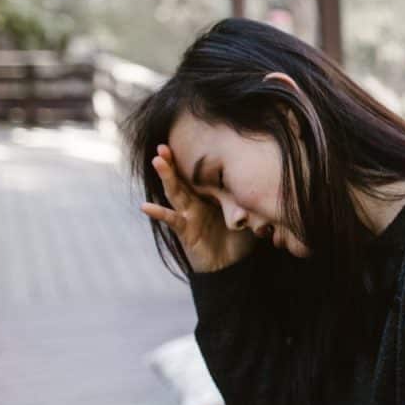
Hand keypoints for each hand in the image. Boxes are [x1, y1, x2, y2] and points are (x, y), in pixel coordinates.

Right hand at [140, 144, 256, 272]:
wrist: (233, 266)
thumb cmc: (239, 239)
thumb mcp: (247, 214)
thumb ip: (246, 197)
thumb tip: (258, 180)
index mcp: (210, 196)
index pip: (200, 174)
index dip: (192, 159)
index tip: (188, 138)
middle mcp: (196, 203)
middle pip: (182, 178)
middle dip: (173, 161)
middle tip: (163, 144)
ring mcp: (189, 215)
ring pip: (175, 192)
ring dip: (166, 176)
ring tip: (157, 160)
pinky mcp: (185, 231)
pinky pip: (171, 220)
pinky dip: (159, 213)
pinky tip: (145, 206)